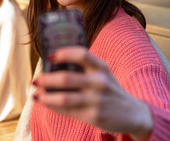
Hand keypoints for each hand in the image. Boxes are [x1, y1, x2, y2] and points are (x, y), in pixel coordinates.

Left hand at [33, 46, 152, 139]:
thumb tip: (53, 66)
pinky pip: (68, 111)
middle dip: (47, 79)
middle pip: (67, 78)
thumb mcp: (103, 74)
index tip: (50, 56)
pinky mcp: (94, 116)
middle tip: (36, 80)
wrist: (133, 114)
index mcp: (101, 67)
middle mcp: (100, 82)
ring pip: (64, 98)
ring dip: (46, 96)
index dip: (64, 53)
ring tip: (36, 94)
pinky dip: (53, 106)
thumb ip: (84, 69)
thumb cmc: (110, 91)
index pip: (81, 54)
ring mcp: (97, 100)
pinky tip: (46, 102)